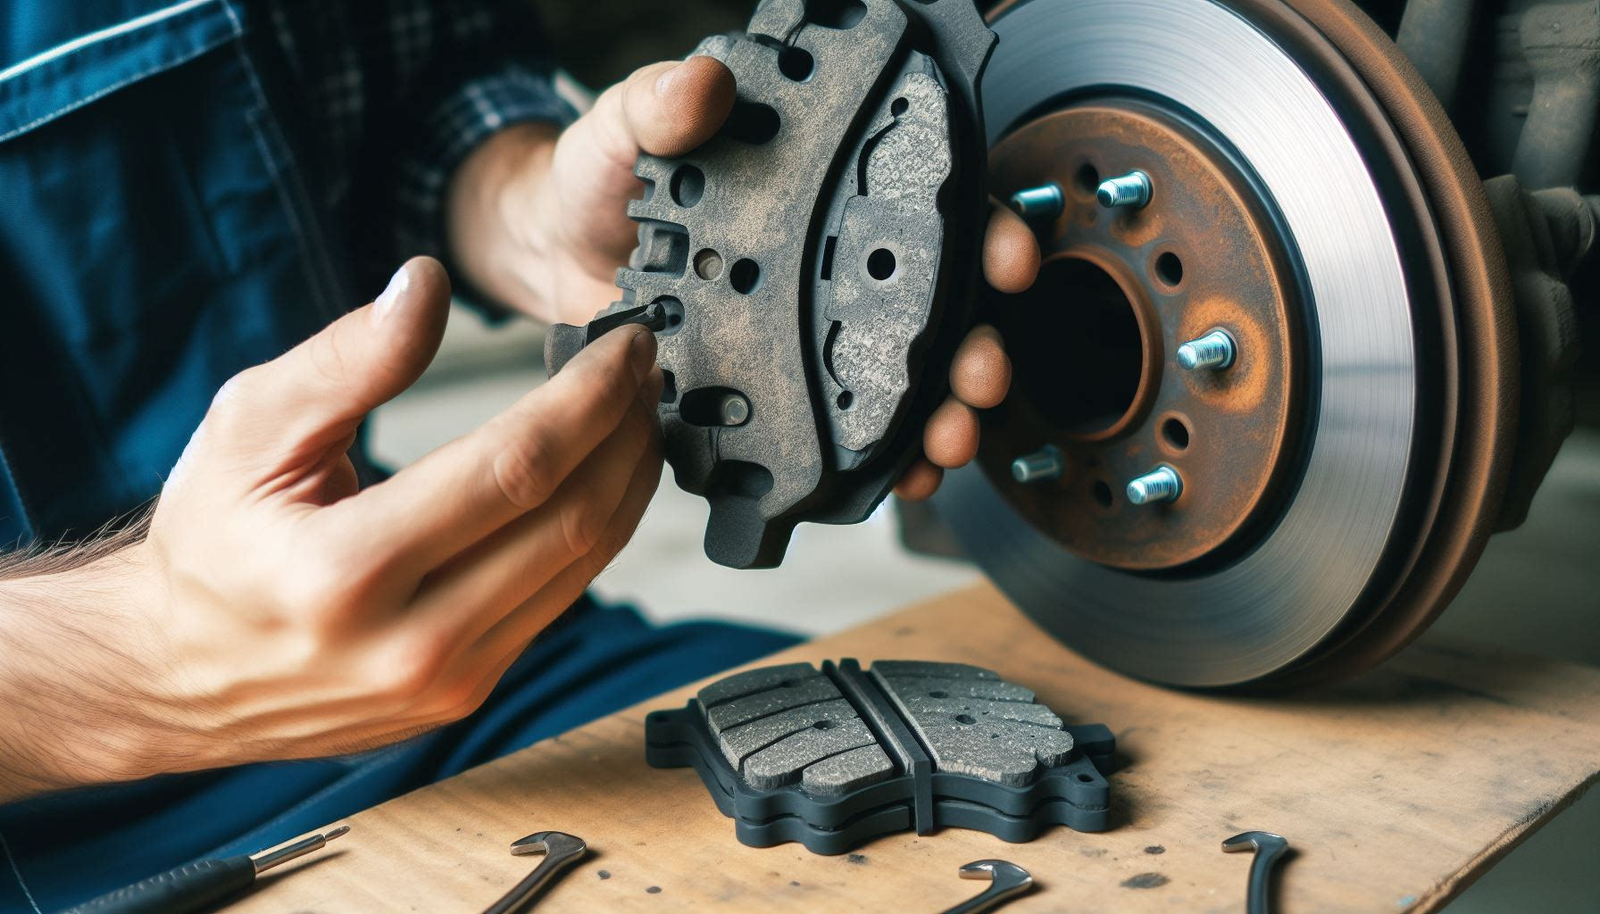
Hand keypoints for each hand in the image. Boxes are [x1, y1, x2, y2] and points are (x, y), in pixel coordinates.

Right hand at [0, 258, 662, 796]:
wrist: (182, 671)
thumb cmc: (212, 541)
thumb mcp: (248, 429)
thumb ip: (346, 358)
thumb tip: (427, 284)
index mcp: (345, 572)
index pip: (514, 469)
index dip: (587, 398)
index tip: (623, 346)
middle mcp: (410, 643)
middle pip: (570, 521)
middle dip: (626, 431)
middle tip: (643, 370)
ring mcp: (449, 682)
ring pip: (584, 566)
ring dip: (627, 480)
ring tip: (635, 413)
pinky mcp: (470, 693)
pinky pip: (562, 598)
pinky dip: (595, 528)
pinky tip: (601, 475)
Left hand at [447, 58, 1038, 498]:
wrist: (545, 250)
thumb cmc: (596, 177)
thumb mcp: (626, 123)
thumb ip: (660, 101)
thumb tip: (701, 83)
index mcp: (818, 192)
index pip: (924, 202)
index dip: (981, 228)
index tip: (1004, 256)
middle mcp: (825, 265)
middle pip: (932, 308)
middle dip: (974, 347)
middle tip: (979, 373)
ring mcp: (799, 335)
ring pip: (897, 379)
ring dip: (937, 416)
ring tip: (946, 441)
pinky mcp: (763, 394)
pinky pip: (830, 431)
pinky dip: (873, 461)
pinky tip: (895, 478)